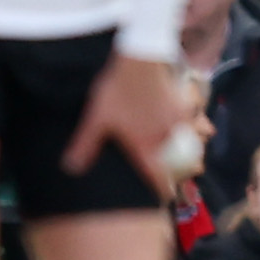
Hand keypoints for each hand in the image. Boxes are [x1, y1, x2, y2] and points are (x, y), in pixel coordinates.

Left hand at [62, 52, 197, 194]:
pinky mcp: (181, 105)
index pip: (157, 176)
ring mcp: (176, 121)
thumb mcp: (96, 119)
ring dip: (184, 151)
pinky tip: (180, 124)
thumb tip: (71, 169)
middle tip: (173, 176)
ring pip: (186, 143)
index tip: (165, 198)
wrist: (141, 60)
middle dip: (176, 171)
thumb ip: (85, 145)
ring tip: (180, 154)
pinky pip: (189, 124)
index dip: (162, 189)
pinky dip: (188, 128)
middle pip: (176, 162)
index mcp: (144, 146)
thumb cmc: (118, 91)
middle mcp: (164, 137)